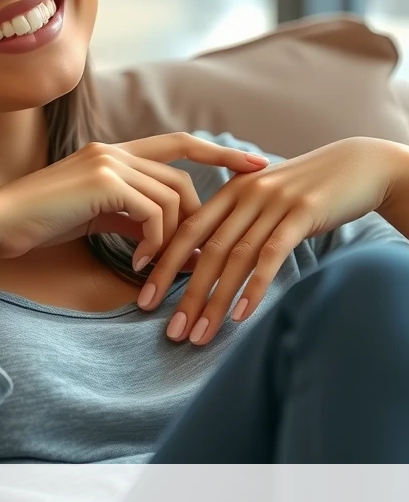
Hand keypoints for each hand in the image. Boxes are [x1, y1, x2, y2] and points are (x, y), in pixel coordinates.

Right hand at [0, 132, 269, 262]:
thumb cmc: (39, 224)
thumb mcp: (94, 218)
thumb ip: (132, 219)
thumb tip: (175, 243)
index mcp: (110, 153)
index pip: (177, 143)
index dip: (218, 152)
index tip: (256, 165)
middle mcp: (113, 150)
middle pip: (182, 178)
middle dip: (199, 218)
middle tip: (203, 256)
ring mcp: (109, 162)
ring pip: (173, 196)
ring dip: (174, 239)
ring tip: (158, 269)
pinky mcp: (105, 181)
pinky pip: (155, 213)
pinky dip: (155, 243)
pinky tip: (138, 266)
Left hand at [139, 137, 404, 345]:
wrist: (358, 165)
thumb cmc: (308, 190)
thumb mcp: (265, 200)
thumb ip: (237, 223)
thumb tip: (209, 261)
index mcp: (229, 192)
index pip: (186, 232)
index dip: (162, 264)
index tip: (144, 296)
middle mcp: (244, 196)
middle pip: (205, 251)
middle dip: (182, 293)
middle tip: (169, 331)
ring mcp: (271, 204)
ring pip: (234, 259)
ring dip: (213, 301)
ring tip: (199, 335)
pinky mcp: (301, 214)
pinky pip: (270, 255)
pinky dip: (253, 287)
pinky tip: (239, 316)